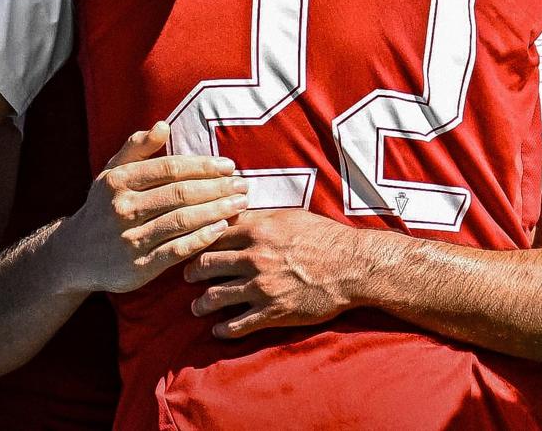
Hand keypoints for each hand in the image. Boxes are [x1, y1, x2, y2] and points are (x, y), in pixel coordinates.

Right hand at [59, 122, 249, 294]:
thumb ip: (137, 148)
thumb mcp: (111, 173)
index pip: (170, 168)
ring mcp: (129, 239)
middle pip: (180, 194)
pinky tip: (221, 228)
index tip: (229, 166)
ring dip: (216, 211)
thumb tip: (163, 125)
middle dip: (217, 188)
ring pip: (182, 220)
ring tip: (240, 204)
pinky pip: (176, 250)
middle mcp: (122, 209)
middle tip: (243, 185)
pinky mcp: (137, 267)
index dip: (203, 166)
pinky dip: (202, 238)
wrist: (74, 257)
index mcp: (119, 181)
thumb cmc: (104, 207)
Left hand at [184, 209, 372, 338]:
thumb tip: (235, 210)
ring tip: (198, 307)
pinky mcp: (272, 313)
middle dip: (192, 273)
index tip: (191, 246)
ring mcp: (261, 287)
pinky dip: (222, 330)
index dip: (197, 240)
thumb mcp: (290, 216)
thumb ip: (259, 217)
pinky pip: (236, 325)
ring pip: (214, 297)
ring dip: (201, 304)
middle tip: (188, 277)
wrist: (352, 267)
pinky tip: (218, 330)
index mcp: (257, 231)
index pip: (212, 234)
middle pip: (205, 265)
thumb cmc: (325, 237)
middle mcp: (254, 259)